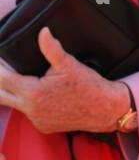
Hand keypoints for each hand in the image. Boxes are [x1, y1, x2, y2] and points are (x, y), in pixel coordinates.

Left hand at [0, 27, 130, 134]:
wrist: (106, 109)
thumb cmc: (89, 86)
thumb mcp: (69, 64)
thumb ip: (51, 48)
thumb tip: (43, 32)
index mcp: (34, 92)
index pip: (1, 80)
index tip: (1, 61)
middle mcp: (32, 110)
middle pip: (0, 95)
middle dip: (0, 82)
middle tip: (5, 70)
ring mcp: (37, 120)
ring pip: (14, 105)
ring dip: (14, 93)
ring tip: (21, 80)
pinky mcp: (43, 127)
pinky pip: (28, 114)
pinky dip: (29, 104)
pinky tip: (41, 96)